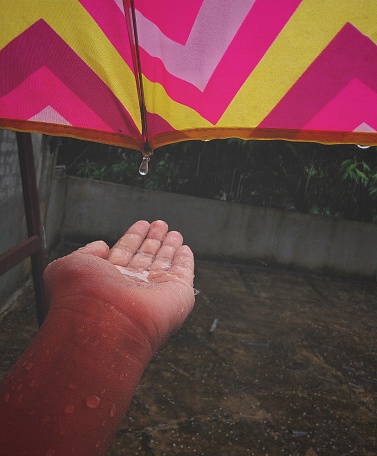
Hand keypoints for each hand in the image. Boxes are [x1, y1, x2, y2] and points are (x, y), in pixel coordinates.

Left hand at [43, 220, 194, 353]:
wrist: (105, 321)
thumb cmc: (83, 294)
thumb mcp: (72, 265)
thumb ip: (86, 253)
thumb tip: (102, 245)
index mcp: (109, 279)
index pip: (125, 253)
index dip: (133, 237)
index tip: (141, 224)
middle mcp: (132, 286)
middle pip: (146, 256)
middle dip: (153, 239)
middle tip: (160, 224)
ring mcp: (155, 291)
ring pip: (165, 262)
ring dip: (169, 246)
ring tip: (173, 231)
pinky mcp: (177, 295)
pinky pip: (184, 273)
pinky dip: (186, 261)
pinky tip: (185, 250)